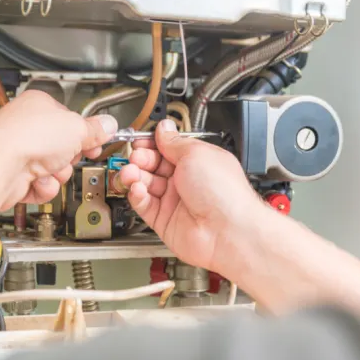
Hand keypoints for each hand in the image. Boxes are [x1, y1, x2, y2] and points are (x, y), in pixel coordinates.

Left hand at [0, 91, 117, 210]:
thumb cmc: (26, 138)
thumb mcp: (76, 128)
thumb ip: (95, 129)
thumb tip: (109, 125)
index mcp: (40, 105)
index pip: (71, 119)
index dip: (86, 133)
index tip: (96, 141)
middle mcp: (27, 127)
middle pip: (64, 147)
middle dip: (70, 157)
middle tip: (69, 155)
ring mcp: (20, 152)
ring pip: (56, 170)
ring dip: (58, 174)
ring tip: (50, 169)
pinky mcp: (16, 177)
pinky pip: (43, 186)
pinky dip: (44, 187)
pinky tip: (38, 181)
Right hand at [119, 119, 262, 271]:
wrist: (228, 230)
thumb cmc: (224, 193)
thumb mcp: (196, 154)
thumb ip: (174, 142)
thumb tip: (164, 129)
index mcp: (197, 162)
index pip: (167, 149)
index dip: (152, 144)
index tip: (140, 141)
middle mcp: (186, 181)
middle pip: (153, 166)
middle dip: (141, 159)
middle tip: (136, 157)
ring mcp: (175, 201)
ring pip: (146, 185)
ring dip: (135, 176)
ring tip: (131, 172)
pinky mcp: (165, 221)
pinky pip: (144, 205)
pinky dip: (137, 195)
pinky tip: (138, 189)